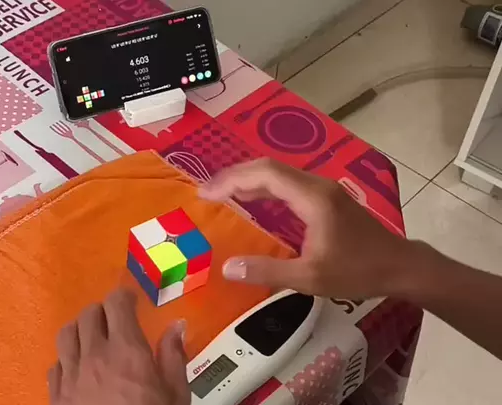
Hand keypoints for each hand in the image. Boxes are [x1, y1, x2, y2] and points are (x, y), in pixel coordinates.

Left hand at [49, 289, 190, 404]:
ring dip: (80, 329)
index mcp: (127, 352)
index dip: (124, 296)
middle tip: (116, 320)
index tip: (132, 300)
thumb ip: (174, 357)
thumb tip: (177, 326)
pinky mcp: (55, 397)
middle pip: (89, 314)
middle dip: (103, 311)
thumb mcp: (176, 397)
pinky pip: (55, 365)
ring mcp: (70, 377)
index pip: (116, 304)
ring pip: (66, 334)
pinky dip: (66, 360)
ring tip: (93, 338)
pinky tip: (78, 370)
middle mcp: (94, 356)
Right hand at [199, 158, 414, 298]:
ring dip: (248, 180)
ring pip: (278, 174)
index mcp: (312, 198)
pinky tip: (251, 200)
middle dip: (234, 176)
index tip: (206, 193)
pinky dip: (263, 188)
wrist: (401, 267)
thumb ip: (268, 271)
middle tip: (206, 192)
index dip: (232, 180)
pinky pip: (287, 184)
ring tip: (220, 194)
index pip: (265, 175)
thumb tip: (227, 267)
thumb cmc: (358, 271)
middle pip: (268, 168)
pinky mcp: (325, 198)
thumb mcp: (310, 277)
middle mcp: (316, 185)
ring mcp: (322, 189)